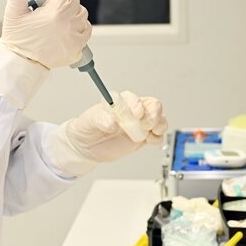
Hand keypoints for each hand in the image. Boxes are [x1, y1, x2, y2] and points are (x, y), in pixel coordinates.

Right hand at [0, 0, 90, 68]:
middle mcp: (68, 24)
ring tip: (57, 20)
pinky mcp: (77, 48)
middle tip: (50, 11)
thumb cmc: (17, 38)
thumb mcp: (13, 10)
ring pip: (82, 14)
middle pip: (75, 1)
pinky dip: (79, 28)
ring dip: (72, 14)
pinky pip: (86, 30)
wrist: (21, 62)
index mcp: (55, 12)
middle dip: (63, 2)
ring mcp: (75, 37)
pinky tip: (66, 30)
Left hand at [48, 91, 168, 176]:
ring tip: (151, 132)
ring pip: (158, 118)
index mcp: (119, 103)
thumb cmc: (87, 128)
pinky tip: (150, 141)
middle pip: (152, 105)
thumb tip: (112, 123)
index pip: (132, 98)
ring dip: (159, 124)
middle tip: (146, 124)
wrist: (87, 147)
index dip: (136, 104)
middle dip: (153, 113)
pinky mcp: (143, 138)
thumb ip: (100, 119)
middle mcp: (132, 111)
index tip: (136, 113)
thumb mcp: (89, 121)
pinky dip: (158, 138)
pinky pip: (157, 135)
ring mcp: (139, 124)